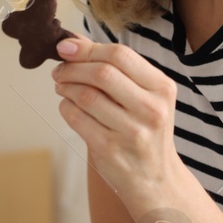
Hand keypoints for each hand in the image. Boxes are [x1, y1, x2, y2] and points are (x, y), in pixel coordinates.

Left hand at [50, 35, 182, 201]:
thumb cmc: (145, 131)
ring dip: (65, 87)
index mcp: (162, 88)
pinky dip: (65, 107)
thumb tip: (75, 41)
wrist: (156, 181)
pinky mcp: (110, 150)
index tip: (65, 47)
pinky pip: (76, 118)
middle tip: (59, 70)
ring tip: (62, 87)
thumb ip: (114, 68)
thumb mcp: (143, 97)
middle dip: (72, 67)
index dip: (87, 48)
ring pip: (85, 96)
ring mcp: (132, 132)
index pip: (120, 55)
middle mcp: (151, 109)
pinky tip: (68, 107)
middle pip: (102, 73)